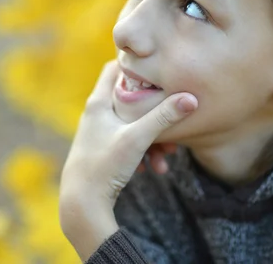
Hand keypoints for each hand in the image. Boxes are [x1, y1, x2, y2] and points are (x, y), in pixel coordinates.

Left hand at [59, 60, 196, 259]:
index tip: (156, 74)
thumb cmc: (105, 166)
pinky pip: (127, 142)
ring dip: (152, 137)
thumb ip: (164, 117)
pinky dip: (142, 151)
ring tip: (167, 157)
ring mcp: (98, 133)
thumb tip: (191, 98)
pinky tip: (152, 169)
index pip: (114, 68)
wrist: (82, 204)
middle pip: (129, 99)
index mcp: (98, 103)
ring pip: (132, 125)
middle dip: (153, 111)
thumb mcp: (138, 139)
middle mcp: (95, 114)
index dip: (135, 67)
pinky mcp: (102, 151)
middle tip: (172, 119)